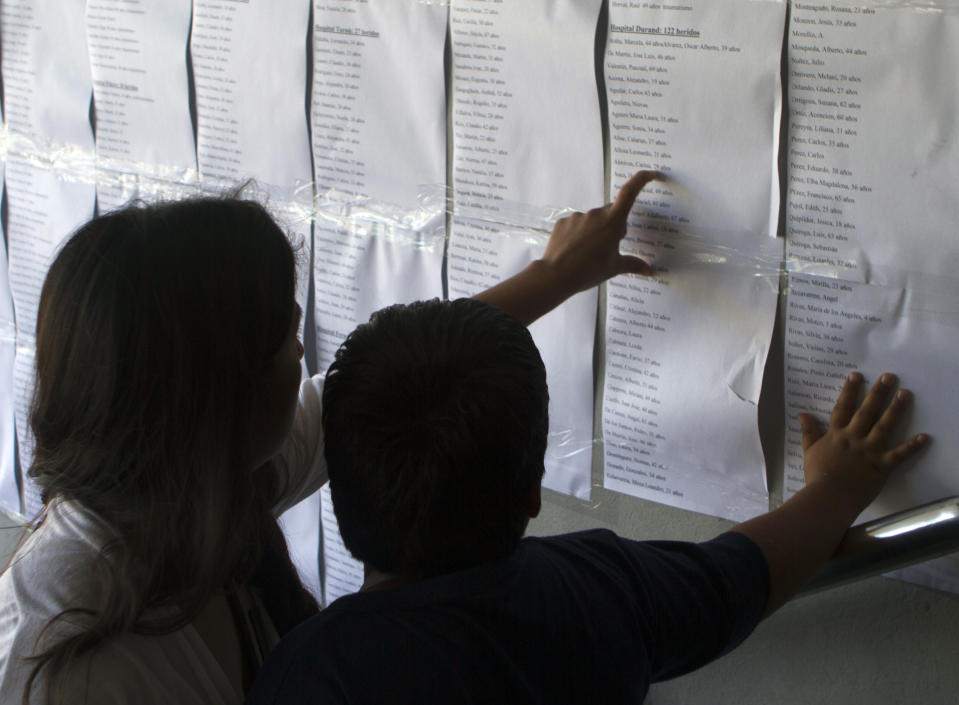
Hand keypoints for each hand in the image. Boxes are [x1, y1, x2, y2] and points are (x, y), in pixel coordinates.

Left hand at [540, 170, 659, 295]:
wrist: (556, 276)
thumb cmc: (588, 271)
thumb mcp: (614, 268)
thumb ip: (633, 264)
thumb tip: (649, 270)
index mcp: (612, 221)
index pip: (630, 192)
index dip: (642, 179)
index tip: (651, 174)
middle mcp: (595, 214)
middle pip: (611, 213)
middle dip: (614, 225)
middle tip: (611, 246)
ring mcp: (577, 217)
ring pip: (592, 220)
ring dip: (595, 231)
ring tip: (589, 253)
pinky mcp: (563, 222)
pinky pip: (575, 225)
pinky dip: (579, 235)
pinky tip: (576, 250)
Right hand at [799, 372, 928, 509]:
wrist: (829, 498)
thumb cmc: (818, 476)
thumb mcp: (809, 451)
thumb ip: (809, 432)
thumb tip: (802, 414)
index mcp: (836, 435)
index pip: (843, 408)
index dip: (849, 391)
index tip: (856, 376)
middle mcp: (854, 438)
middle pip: (867, 411)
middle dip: (878, 393)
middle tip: (888, 377)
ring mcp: (868, 451)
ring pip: (884, 426)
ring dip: (895, 409)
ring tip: (905, 394)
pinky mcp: (881, 466)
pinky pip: (899, 454)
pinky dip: (911, 446)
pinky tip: (924, 437)